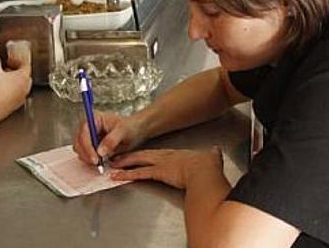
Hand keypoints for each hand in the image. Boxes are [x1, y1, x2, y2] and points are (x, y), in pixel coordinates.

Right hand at [0, 43, 31, 119]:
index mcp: (23, 77)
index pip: (25, 66)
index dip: (17, 61)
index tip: (10, 60)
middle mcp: (24, 89)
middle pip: (25, 78)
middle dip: (17, 73)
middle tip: (7, 70)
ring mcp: (19, 100)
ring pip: (20, 90)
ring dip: (13, 85)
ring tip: (1, 82)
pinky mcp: (12, 109)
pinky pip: (14, 99)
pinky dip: (9, 95)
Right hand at [72, 112, 146, 165]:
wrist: (134, 130)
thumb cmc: (130, 126)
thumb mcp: (123, 131)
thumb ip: (111, 140)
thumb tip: (100, 152)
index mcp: (94, 118)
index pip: (84, 133)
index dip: (87, 147)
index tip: (95, 159)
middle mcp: (87, 126)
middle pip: (78, 142)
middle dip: (87, 155)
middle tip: (98, 164)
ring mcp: (87, 135)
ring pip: (79, 149)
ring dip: (87, 158)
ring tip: (100, 163)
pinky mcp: (89, 144)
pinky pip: (84, 153)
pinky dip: (90, 159)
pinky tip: (100, 161)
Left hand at [108, 147, 223, 189]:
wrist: (205, 171)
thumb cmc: (208, 167)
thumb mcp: (211, 157)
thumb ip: (211, 154)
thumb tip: (215, 152)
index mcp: (176, 155)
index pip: (157, 154)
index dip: (146, 154)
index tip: (138, 155)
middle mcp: (166, 157)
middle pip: (144, 155)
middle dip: (130, 156)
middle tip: (118, 157)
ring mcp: (162, 164)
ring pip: (139, 161)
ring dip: (124, 164)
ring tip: (113, 166)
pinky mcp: (159, 172)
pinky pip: (139, 173)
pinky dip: (127, 174)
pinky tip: (117, 177)